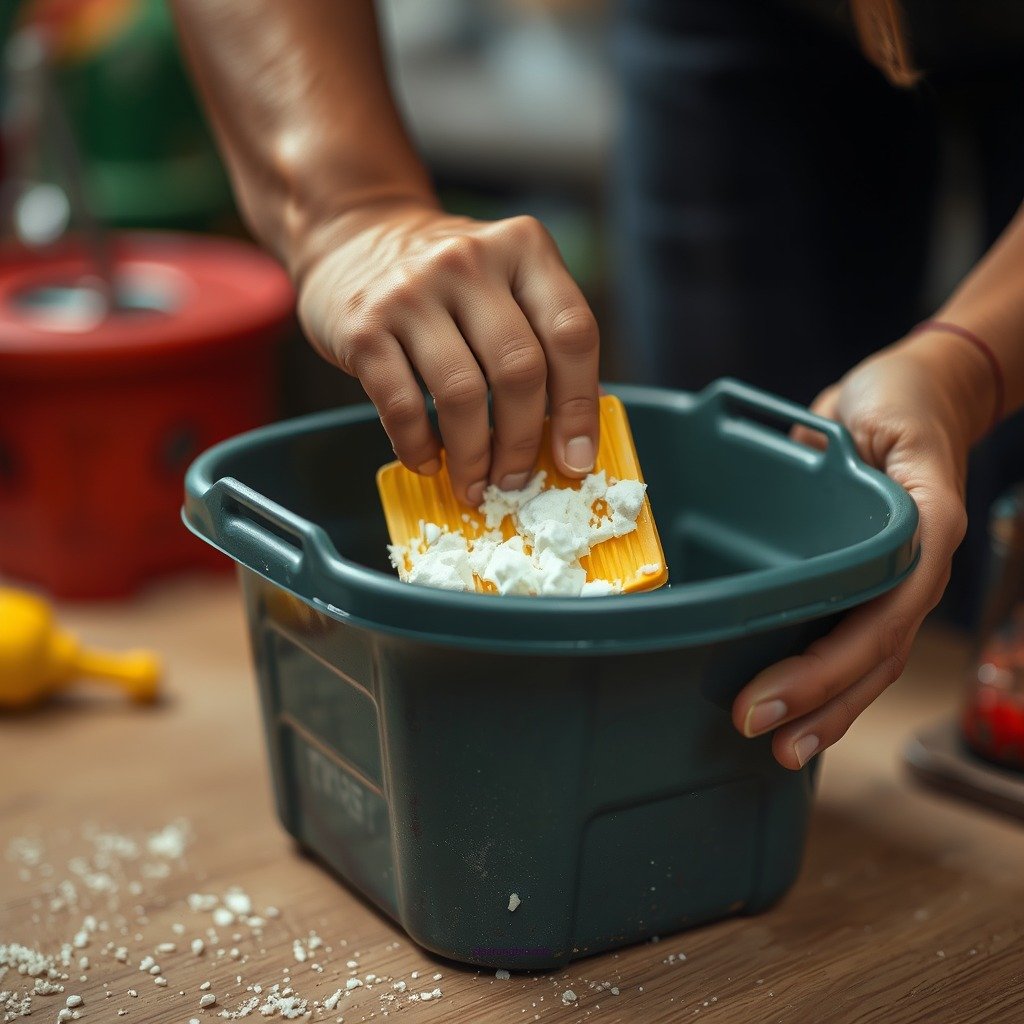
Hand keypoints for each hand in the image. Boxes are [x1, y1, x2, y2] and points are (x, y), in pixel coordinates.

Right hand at [295, 201, 600, 503]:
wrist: (354, 235)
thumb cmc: (446, 281)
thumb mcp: (504, 282)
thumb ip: (540, 339)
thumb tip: (568, 436)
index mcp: (524, 248)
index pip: (571, 333)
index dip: (579, 407)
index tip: (576, 459)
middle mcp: (470, 261)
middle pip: (519, 369)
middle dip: (522, 441)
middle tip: (516, 480)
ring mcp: (413, 291)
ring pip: (462, 394)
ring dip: (473, 455)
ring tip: (475, 484)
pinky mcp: (364, 326)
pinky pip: (402, 405)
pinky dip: (419, 446)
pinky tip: (429, 462)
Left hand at [731, 331, 989, 768]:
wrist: (924, 392)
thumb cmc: (900, 398)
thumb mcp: (873, 409)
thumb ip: (830, 443)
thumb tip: (776, 469)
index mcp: (924, 532)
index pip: (881, 616)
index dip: (825, 667)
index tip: (762, 698)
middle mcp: (916, 567)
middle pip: (877, 656)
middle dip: (820, 704)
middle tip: (758, 735)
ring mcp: (900, 579)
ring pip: (872, 661)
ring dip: (829, 709)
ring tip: (782, 751)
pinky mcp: (873, 579)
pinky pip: (856, 637)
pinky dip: (828, 677)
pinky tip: (796, 708)